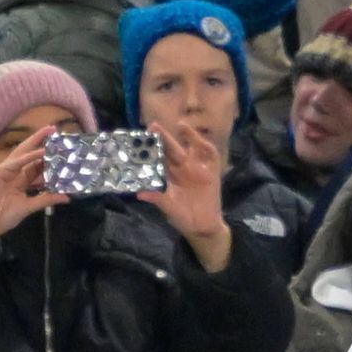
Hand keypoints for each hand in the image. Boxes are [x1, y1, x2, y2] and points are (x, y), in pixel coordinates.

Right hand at [0, 131, 62, 249]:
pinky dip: (29, 156)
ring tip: (50, 131)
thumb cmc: (4, 216)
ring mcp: (5, 170)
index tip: (64, 150)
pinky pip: (17, 162)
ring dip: (36, 141)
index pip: (36, 165)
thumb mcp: (30, 206)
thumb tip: (66, 197)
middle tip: (55, 129)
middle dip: (41, 141)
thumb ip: (46, 199)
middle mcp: (14, 172)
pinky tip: (41, 151)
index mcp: (20, 180)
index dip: (49, 158)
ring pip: (23, 152)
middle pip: (30, 153)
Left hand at [142, 120, 234, 269]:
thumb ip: (157, 198)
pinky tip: (199, 140)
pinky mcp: (211, 172)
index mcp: (168, 176)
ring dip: (187, 136)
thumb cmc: (182, 216)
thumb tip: (140, 194)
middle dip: (164, 137)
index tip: (140, 139)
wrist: (202, 227)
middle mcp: (181, 169)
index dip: (150, 149)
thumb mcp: (168, 207)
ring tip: (180, 125)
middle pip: (172, 150)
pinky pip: (210, 156)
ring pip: (190, 148)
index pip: (158, 159)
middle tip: (153, 125)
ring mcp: (197, 169)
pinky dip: (205, 147)